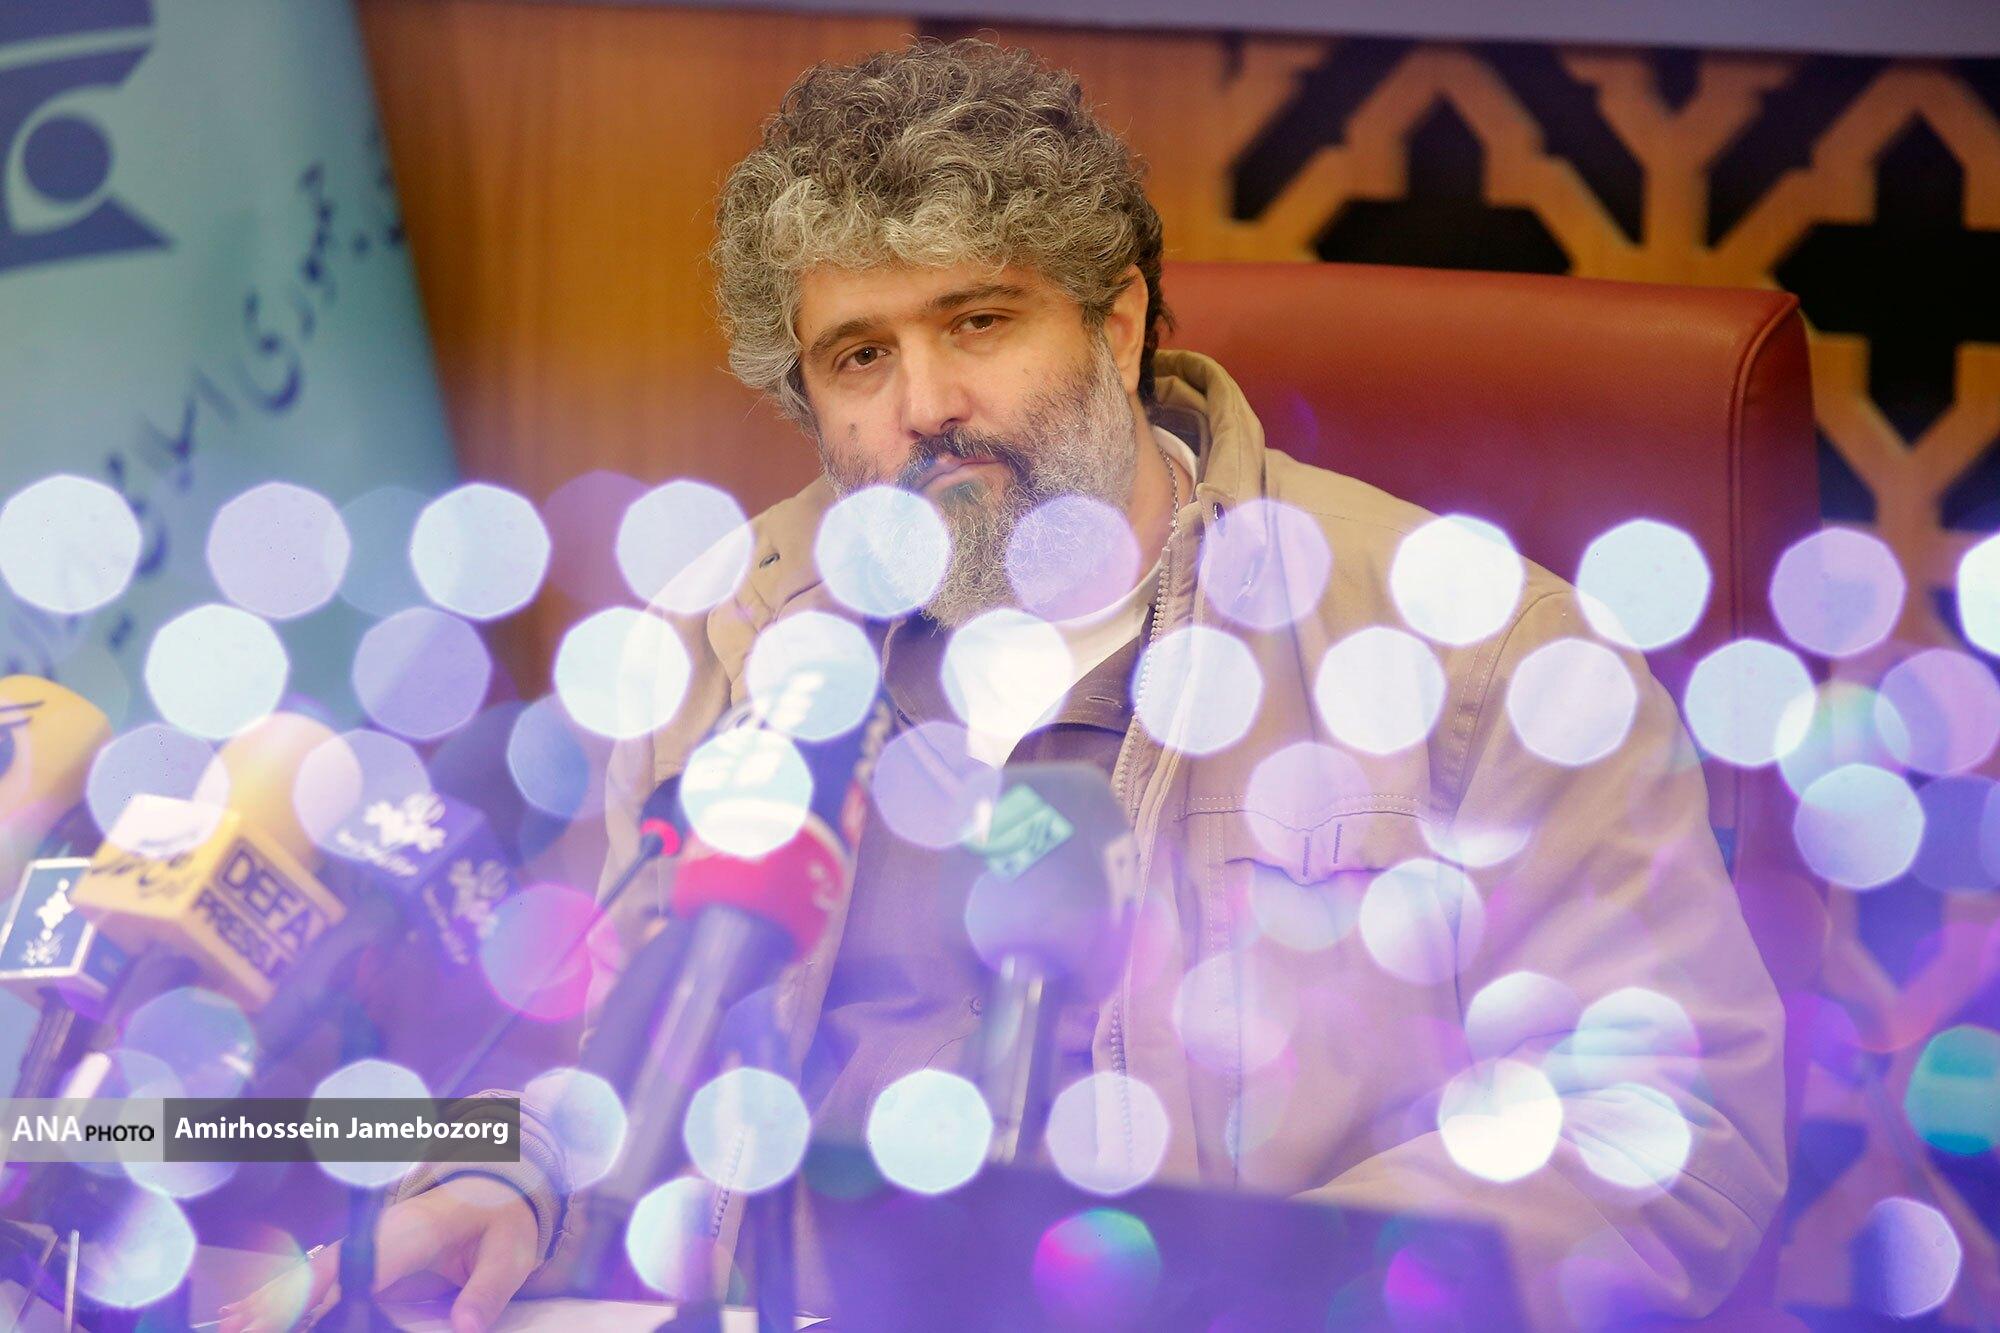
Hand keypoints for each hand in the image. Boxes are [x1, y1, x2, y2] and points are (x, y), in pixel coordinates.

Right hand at [218, 1174, 540, 1332]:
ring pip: (311, 1275)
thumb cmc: (503, 1220)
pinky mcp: (368, 1261)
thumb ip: (489, 1289)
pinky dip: (288, 1297)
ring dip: (272, 1300)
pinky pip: (321, 1280)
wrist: (501, 1189)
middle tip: (235, 1328)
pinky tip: (256, 1312)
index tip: (285, 1313)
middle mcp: (379, 1238)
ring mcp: (369, 1248)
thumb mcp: (510, 1253)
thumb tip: (466, 1327)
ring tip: (230, 1324)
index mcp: (410, 1232)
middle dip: (278, 1300)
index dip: (316, 1287)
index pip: (354, 1262)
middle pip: (319, 1271)